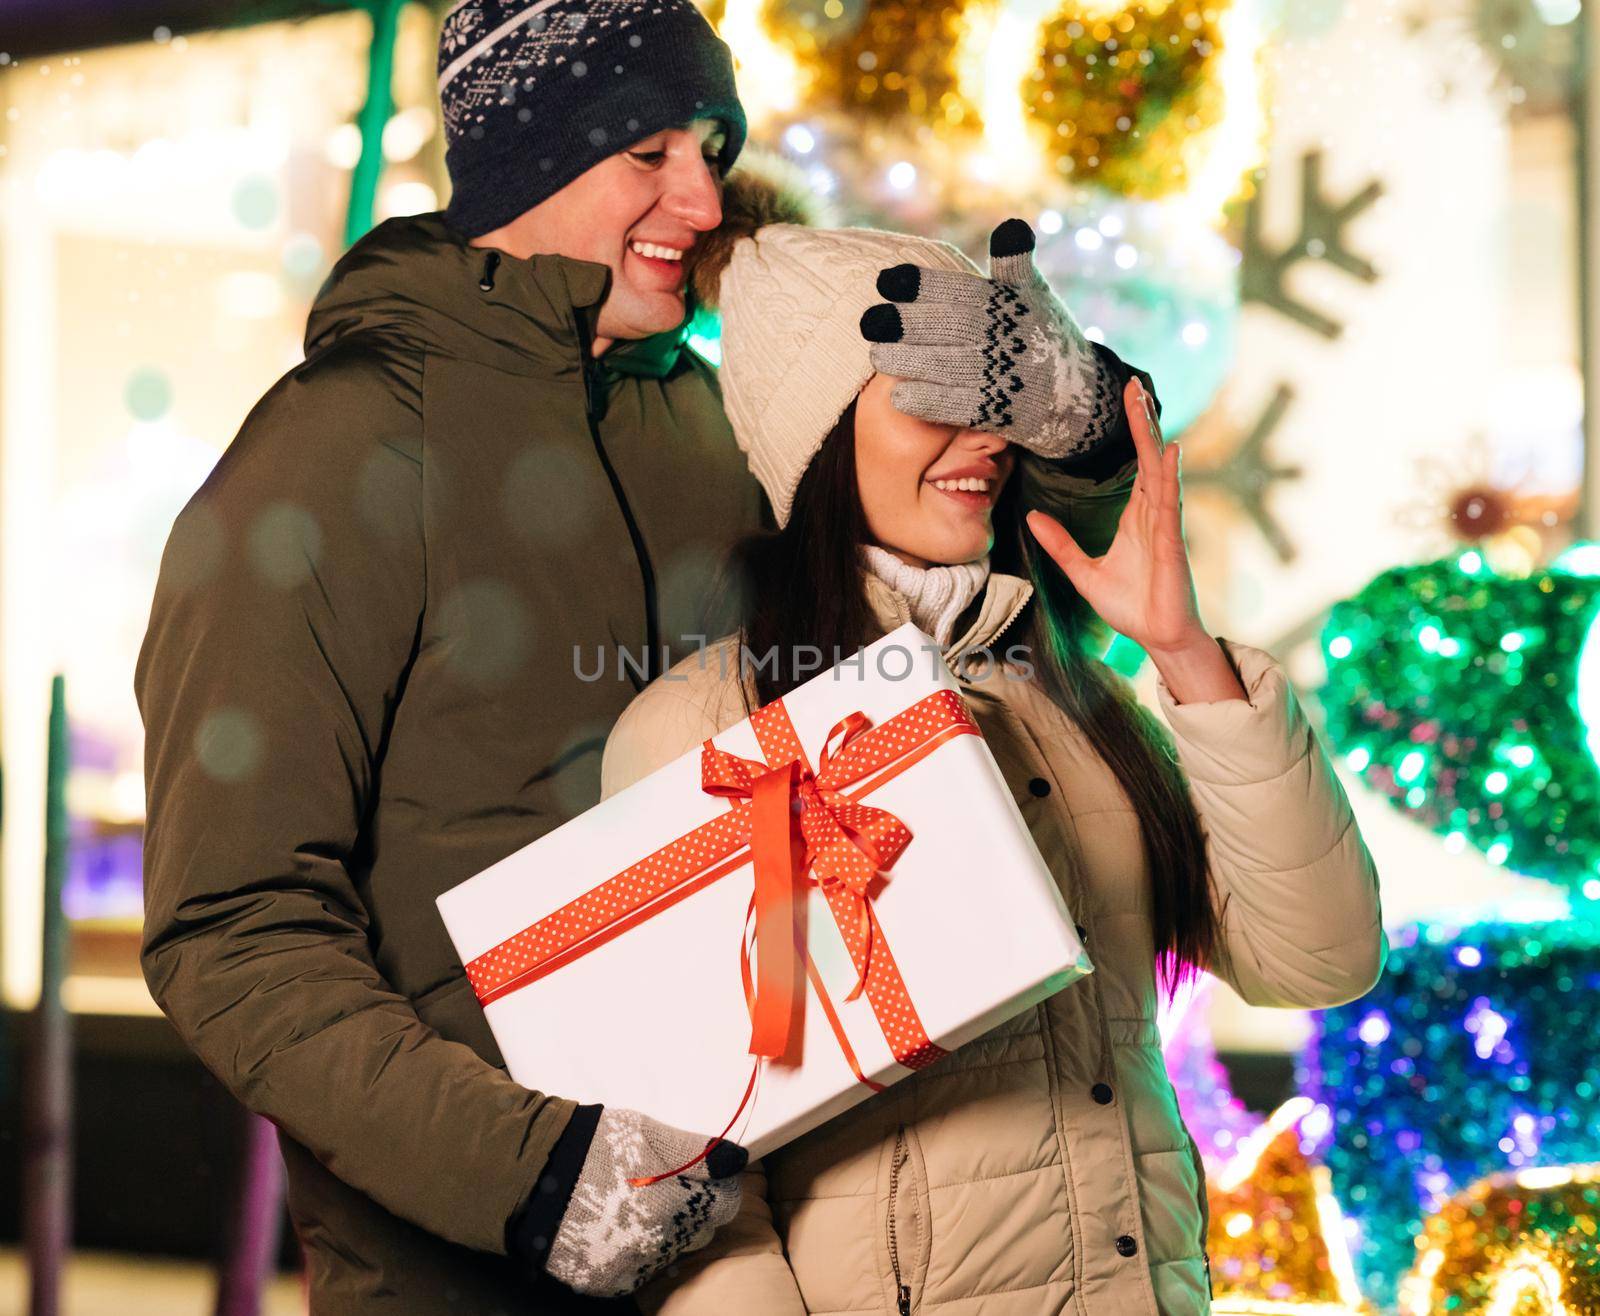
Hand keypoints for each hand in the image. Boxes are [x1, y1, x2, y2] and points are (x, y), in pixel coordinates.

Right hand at [544, 1107, 746, 1296]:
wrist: (537, 1175)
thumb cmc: (598, 1144)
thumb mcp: (652, 1132)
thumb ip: (699, 1149)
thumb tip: (736, 1160)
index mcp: (682, 1197)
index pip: (728, 1201)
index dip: (718, 1186)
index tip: (706, 1177)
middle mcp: (666, 1238)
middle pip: (701, 1230)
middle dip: (692, 1211)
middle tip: (664, 1189)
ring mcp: (638, 1264)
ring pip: (671, 1253)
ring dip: (663, 1234)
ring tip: (634, 1207)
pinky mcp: (611, 1281)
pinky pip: (639, 1271)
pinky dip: (633, 1254)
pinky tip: (614, 1229)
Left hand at [858, 217, 1119, 459]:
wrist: (1079, 398)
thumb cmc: (1044, 337)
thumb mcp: (1035, 297)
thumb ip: (1014, 265)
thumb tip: (1011, 227)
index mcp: (1010, 304)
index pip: (958, 290)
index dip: (920, 285)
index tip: (885, 282)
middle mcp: (1005, 338)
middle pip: (945, 327)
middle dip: (903, 324)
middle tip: (869, 322)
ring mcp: (1001, 376)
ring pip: (944, 366)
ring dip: (905, 361)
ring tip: (877, 356)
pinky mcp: (999, 413)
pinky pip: (955, 407)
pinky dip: (925, 401)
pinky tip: (899, 396)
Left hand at [1024, 378, 1206, 657]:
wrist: (1156, 637)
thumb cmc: (1131, 606)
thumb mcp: (1084, 573)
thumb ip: (1061, 545)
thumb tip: (1031, 519)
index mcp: (1137, 516)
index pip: (1135, 464)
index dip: (1132, 431)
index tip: (1124, 398)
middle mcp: (1154, 513)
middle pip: (1149, 456)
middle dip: (1142, 420)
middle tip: (1133, 383)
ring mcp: (1164, 525)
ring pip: (1159, 470)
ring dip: (1152, 436)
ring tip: (1145, 403)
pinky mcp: (1171, 543)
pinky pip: (1170, 503)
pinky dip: (1169, 475)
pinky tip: (1169, 451)